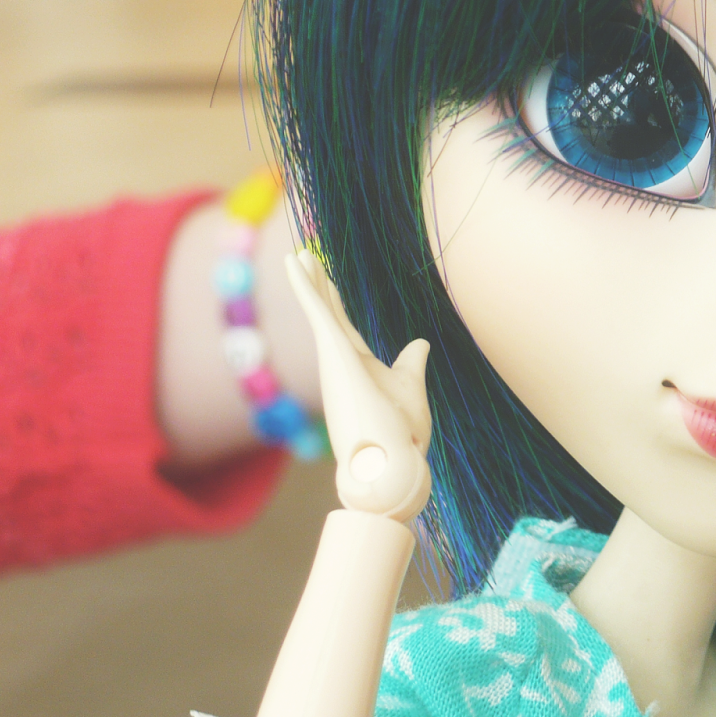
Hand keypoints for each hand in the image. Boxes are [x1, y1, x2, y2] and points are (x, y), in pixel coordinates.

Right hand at [285, 250, 432, 520]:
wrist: (392, 465)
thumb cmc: (402, 436)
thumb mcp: (411, 391)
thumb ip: (411, 364)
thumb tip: (421, 343)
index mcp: (359, 365)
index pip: (343, 325)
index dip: (334, 300)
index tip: (327, 280)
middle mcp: (341, 360)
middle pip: (327, 312)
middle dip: (317, 284)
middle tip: (304, 256)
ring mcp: (335, 356)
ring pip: (319, 308)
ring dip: (307, 280)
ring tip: (297, 252)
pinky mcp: (334, 352)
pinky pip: (317, 311)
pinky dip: (305, 286)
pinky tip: (294, 262)